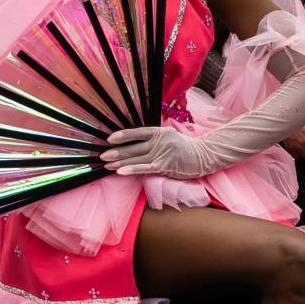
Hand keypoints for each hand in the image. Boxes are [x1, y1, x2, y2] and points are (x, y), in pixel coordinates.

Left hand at [101, 126, 218, 179]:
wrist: (202, 156)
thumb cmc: (184, 148)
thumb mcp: (169, 137)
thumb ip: (154, 139)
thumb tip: (135, 142)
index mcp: (160, 132)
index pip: (138, 132)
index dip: (123, 135)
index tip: (110, 139)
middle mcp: (160, 141)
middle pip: (134, 147)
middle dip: (117, 152)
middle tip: (102, 155)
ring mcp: (162, 154)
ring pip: (137, 158)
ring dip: (120, 162)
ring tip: (107, 164)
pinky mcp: (164, 166)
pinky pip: (145, 168)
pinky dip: (132, 169)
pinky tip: (121, 171)